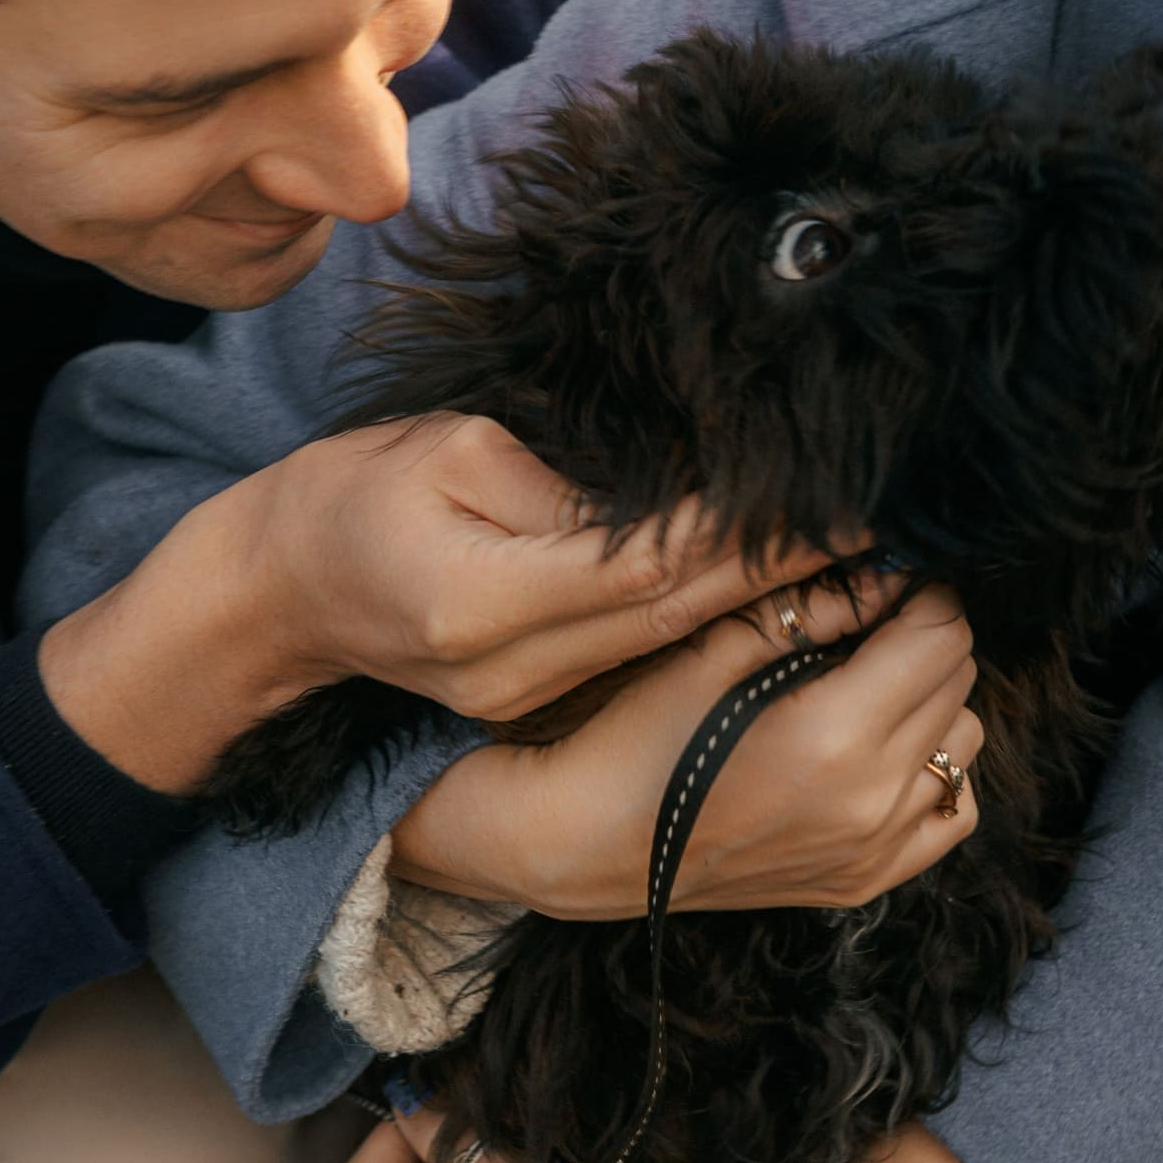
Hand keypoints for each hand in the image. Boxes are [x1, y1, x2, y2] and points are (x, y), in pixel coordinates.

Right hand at [40, 413, 837, 795]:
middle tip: (891, 543)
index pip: (659, 570)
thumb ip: (569, 480)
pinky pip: (653, 687)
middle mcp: (513, 674)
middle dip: (798, 587)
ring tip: (876, 583)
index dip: (763, 540)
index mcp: (486, 603)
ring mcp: (524, 708)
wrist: (271, 600)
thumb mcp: (451, 448)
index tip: (850, 508)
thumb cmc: (351, 497)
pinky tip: (807, 634)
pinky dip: (733, 661)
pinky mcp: (534, 714)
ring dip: (780, 629)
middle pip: (689, 631)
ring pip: (677, 666)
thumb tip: (691, 497)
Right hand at [393, 568, 984, 919]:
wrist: (586, 845)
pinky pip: (951, 814)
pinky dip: (934, 774)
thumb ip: (809, 609)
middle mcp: (870, 800)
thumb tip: (883, 571)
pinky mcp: (865, 880)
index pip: (940, 637)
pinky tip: (881, 753)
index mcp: (835, 735)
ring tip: (868, 688)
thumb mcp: (712, 651)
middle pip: (958, 684)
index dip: (920, 594)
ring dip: (932, 704)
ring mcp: (874, 850)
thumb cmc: (634, 739)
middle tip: (868, 625)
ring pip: (965, 745)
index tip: (884, 581)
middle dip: (924, 640)